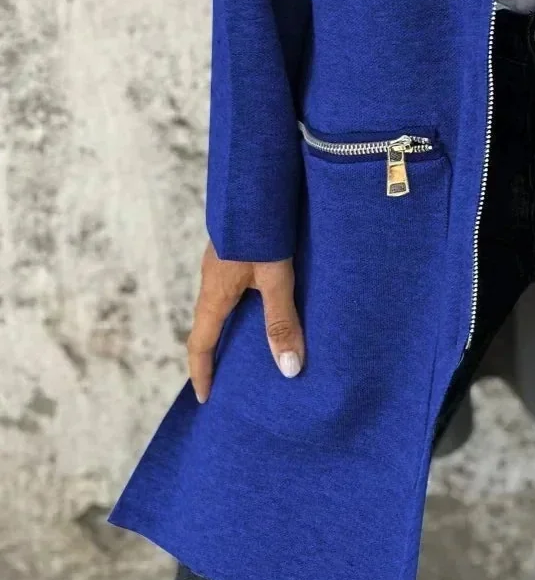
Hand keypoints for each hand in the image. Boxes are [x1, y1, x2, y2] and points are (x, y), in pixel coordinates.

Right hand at [187, 241, 305, 402]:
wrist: (254, 182)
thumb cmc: (263, 229)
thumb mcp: (277, 278)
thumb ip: (282, 322)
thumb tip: (289, 369)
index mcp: (214, 294)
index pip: (200, 344)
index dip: (202, 373)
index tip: (206, 397)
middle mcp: (212, 281)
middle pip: (208, 326)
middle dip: (216, 354)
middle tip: (229, 378)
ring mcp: (220, 264)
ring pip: (221, 305)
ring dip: (231, 327)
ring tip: (252, 346)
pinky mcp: (233, 250)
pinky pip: (232, 287)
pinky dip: (242, 306)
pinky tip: (264, 303)